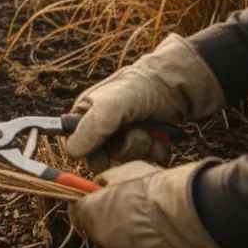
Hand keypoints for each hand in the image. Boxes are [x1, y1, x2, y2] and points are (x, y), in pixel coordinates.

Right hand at [66, 34, 225, 172]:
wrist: (176, 85)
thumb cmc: (139, 88)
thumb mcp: (111, 104)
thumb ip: (90, 127)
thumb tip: (71, 152)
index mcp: (85, 117)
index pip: (76, 147)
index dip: (91, 153)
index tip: (105, 152)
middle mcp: (102, 130)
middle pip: (102, 160)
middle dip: (122, 151)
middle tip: (135, 135)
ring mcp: (124, 139)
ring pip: (126, 162)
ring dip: (142, 150)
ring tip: (151, 132)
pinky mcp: (145, 146)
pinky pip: (146, 163)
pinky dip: (156, 154)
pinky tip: (161, 140)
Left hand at [69, 160, 227, 247]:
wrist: (185, 213)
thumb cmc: (153, 188)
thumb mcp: (123, 171)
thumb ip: (104, 180)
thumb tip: (97, 185)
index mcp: (92, 212)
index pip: (77, 213)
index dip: (87, 206)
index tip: (96, 202)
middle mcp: (103, 238)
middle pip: (100, 231)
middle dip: (112, 222)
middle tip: (134, 212)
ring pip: (123, 247)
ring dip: (133, 237)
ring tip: (156, 224)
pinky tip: (167, 239)